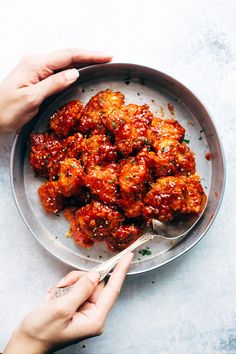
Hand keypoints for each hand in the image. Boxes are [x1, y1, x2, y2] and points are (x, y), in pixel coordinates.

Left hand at [0, 48, 111, 132]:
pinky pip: (58, 69)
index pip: (69, 55)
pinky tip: (80, 71)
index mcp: (35, 65)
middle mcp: (36, 62)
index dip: (90, 55)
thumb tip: (74, 74)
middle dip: (89, 56)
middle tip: (107, 60)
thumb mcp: (31, 99)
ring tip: (99, 63)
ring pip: (64, 61)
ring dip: (82, 61)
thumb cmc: (6, 110)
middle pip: (68, 55)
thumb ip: (53, 84)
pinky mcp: (36, 76)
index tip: (107, 57)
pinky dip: (72, 68)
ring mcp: (35, 68)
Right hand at [4, 253, 132, 353]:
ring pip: (83, 282)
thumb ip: (81, 289)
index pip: (112, 290)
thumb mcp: (61, 308)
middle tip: (61, 289)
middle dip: (77, 280)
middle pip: (94, 283)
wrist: (26, 342)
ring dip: (68, 285)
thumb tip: (96, 274)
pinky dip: (63, 288)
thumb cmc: (42, 331)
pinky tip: (53, 298)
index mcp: (95, 318)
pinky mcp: (77, 305)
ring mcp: (85, 309)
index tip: (128, 256)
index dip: (120, 271)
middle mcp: (94, 313)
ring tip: (54, 297)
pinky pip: (75, 287)